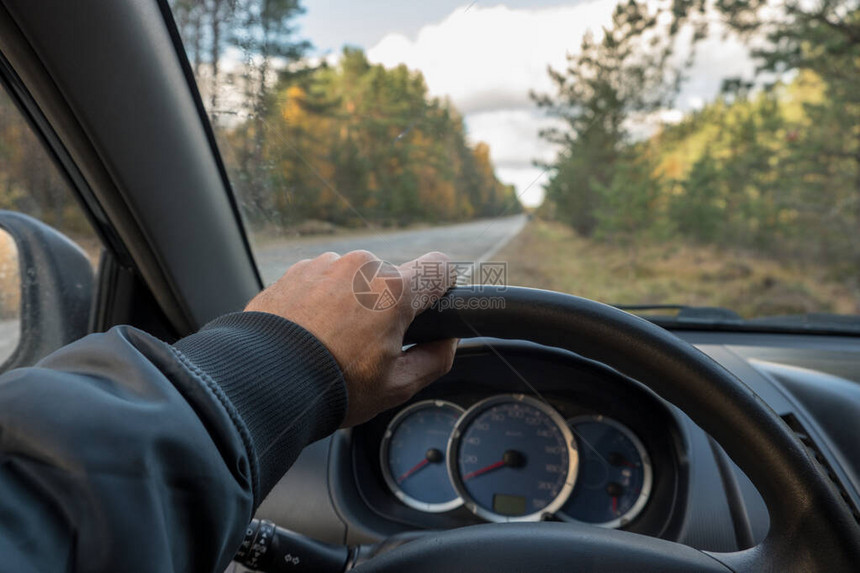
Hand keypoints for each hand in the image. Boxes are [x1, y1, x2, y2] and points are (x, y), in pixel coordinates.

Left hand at [245, 250, 457, 426]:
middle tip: (367, 345)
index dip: (441, 288)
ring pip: (354, 279)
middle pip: (391, 279)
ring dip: (351, 301)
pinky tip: (309, 333)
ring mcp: (323, 264)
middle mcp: (360, 265)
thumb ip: (435, 359)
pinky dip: (321, 301)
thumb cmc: (332, 387)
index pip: (440, 267)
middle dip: (386, 306)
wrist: (262, 382)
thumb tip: (447, 341)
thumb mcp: (397, 387)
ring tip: (331, 342)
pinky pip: (321, 281)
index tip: (430, 309)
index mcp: (392, 290)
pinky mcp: (294, 271)